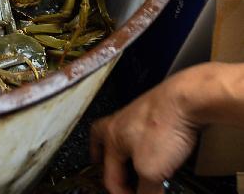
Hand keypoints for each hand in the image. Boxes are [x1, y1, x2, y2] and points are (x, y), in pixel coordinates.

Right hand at [90, 70, 199, 193]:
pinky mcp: (157, 110)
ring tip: (128, 157)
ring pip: (122, 132)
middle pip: (100, 138)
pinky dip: (143, 139)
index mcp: (111, 138)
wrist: (187, 99)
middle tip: (97, 162)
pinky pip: (142, 128)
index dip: (120, 193)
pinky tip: (155, 144)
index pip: (109, 175)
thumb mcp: (152, 169)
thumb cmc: (164, 127)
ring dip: (122, 147)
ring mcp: (138, 114)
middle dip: (97, 153)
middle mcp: (119, 122)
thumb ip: (147, 188)